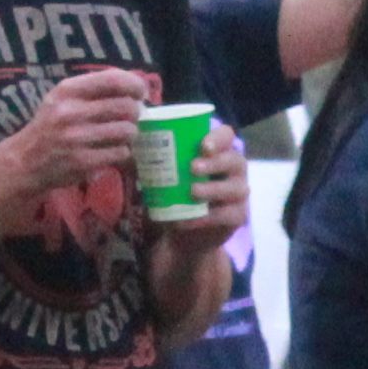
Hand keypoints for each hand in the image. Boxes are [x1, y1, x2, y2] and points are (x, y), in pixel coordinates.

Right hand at [4, 67, 151, 208]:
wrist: (26, 162)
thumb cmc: (51, 126)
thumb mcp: (62, 99)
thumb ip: (93, 90)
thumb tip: (137, 85)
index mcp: (67, 90)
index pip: (112, 79)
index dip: (135, 84)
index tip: (141, 92)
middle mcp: (71, 111)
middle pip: (126, 106)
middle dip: (135, 113)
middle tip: (130, 118)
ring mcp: (77, 138)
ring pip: (127, 131)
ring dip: (129, 135)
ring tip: (118, 136)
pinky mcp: (83, 161)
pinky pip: (121, 153)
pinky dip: (121, 153)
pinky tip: (110, 152)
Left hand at [157, 118, 251, 255]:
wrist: (184, 232)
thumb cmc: (176, 194)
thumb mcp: (163, 175)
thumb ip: (151, 159)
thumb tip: (127, 144)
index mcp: (219, 153)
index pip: (227, 136)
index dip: (218, 138)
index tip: (202, 145)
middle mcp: (235, 171)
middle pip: (235, 160)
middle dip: (216, 162)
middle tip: (192, 167)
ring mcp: (239, 195)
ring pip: (236, 189)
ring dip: (213, 188)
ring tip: (192, 191)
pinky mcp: (238, 217)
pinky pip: (228, 216)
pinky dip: (208, 218)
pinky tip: (188, 220)